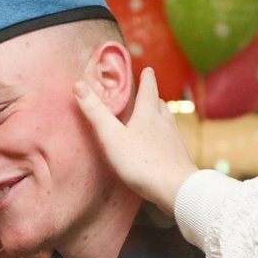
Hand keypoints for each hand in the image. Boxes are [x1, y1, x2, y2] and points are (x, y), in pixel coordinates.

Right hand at [74, 67, 196, 215]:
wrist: (176, 188)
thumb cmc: (141, 162)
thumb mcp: (112, 137)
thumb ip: (96, 113)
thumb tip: (78, 85)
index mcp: (148, 114)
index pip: (149, 90)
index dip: (147, 78)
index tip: (147, 69)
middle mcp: (164, 123)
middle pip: (160, 105)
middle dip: (154, 97)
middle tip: (150, 93)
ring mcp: (174, 141)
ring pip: (168, 121)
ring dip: (161, 115)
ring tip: (156, 115)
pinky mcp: (179, 158)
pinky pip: (172, 140)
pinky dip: (165, 136)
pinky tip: (162, 145)